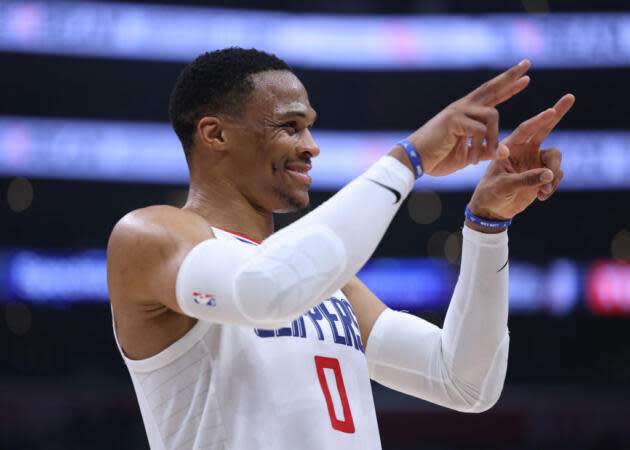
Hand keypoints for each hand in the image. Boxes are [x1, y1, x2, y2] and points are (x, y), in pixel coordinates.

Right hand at [406, 60, 530, 176]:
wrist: (415, 161)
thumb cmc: (438, 157)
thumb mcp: (468, 155)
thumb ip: (486, 150)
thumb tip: (506, 150)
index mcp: (466, 113)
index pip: (491, 95)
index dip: (507, 86)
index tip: (524, 77)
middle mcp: (463, 107)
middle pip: (491, 88)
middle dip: (509, 76)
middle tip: (527, 63)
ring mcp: (458, 111)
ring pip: (492, 116)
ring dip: (493, 139)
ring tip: (486, 157)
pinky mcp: (454, 120)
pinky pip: (480, 130)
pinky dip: (479, 148)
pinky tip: (472, 160)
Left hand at [468, 94, 574, 221]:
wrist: (493, 209)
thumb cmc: (491, 194)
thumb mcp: (505, 186)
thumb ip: (526, 179)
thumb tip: (550, 173)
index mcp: (510, 147)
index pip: (526, 130)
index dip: (539, 120)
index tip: (551, 111)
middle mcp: (524, 149)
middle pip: (545, 128)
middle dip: (557, 113)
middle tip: (570, 96)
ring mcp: (534, 160)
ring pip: (555, 157)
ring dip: (554, 174)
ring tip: (544, 191)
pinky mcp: (542, 173)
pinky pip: (556, 174)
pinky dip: (553, 185)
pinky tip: (542, 196)